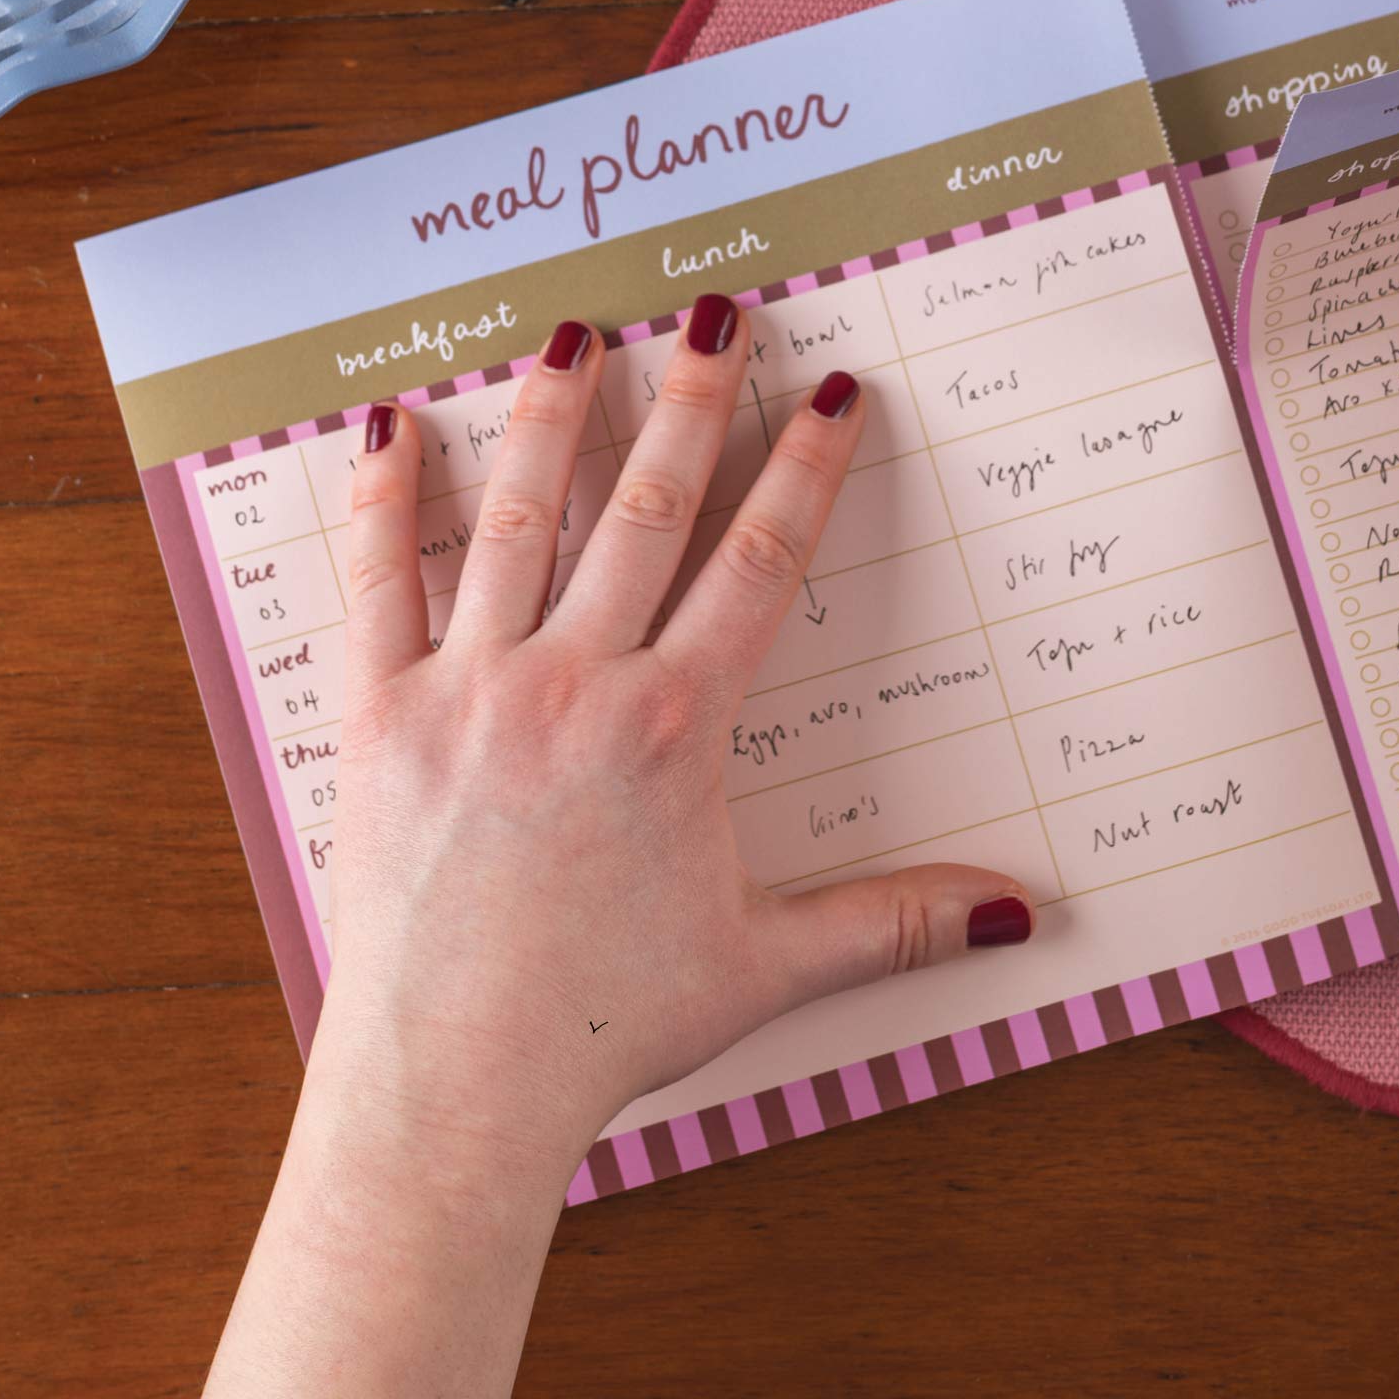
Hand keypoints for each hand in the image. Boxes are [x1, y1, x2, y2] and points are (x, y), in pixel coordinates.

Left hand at [207, 297, 1031, 1398]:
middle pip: (647, 507)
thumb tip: (1021, 914)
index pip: (760, 560)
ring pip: (516, 516)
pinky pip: (377, 582)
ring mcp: (471, 687)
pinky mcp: (381, 714)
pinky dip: (383, 499)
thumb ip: (895, 920)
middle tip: (717, 309)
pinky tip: (389, 424)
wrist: (454, 1090)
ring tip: (578, 332)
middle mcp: (577, 682)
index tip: (833, 392)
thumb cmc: (607, 1024)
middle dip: (691, 398)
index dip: (806, 467)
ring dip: (551, 414)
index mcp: (677, 726)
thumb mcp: (765, 963)